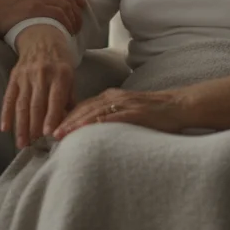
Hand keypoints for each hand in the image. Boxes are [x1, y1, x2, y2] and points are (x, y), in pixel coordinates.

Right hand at [0, 0, 87, 37]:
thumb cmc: (0, 10)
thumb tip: (49, 9)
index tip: (83, 5)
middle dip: (77, 12)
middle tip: (79, 24)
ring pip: (66, 7)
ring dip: (74, 20)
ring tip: (74, 31)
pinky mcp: (35, 9)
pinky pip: (59, 15)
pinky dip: (67, 24)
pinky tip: (67, 32)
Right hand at [1, 26, 74, 148]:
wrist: (42, 38)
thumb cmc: (61, 62)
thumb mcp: (71, 77)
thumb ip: (70, 100)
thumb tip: (69, 124)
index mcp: (60, 75)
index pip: (55, 100)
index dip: (51, 118)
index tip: (48, 135)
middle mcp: (42, 75)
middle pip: (36, 105)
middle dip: (33, 127)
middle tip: (32, 145)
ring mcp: (26, 75)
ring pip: (22, 104)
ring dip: (20, 125)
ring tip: (21, 143)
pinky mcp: (14, 76)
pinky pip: (9, 97)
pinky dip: (6, 113)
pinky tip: (4, 128)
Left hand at [52, 87, 188, 139]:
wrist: (180, 106)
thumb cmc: (156, 113)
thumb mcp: (129, 110)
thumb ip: (113, 116)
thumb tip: (96, 130)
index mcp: (112, 96)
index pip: (84, 105)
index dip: (67, 116)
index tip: (53, 126)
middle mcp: (115, 97)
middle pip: (84, 108)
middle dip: (65, 120)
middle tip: (49, 133)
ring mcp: (125, 104)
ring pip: (94, 112)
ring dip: (75, 123)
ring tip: (60, 134)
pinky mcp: (135, 113)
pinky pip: (112, 118)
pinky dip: (96, 124)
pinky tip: (85, 130)